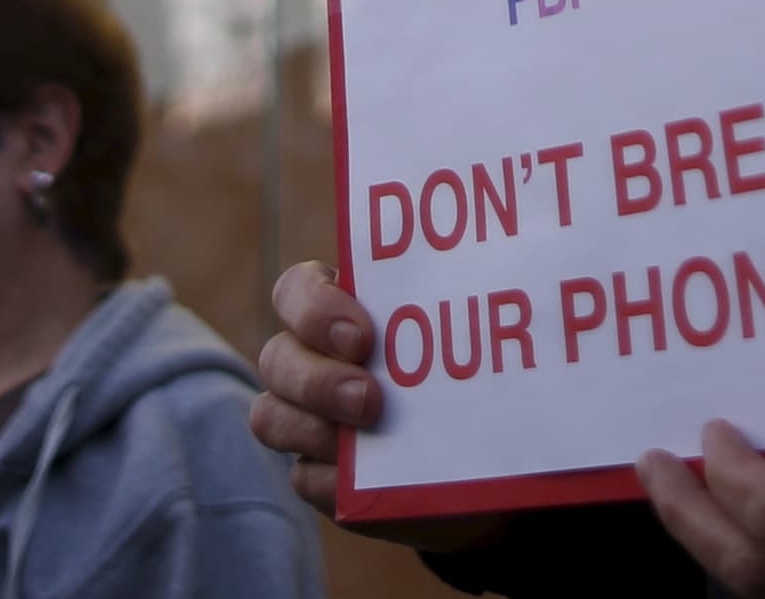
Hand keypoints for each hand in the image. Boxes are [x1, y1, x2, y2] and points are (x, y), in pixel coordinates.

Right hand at [248, 261, 497, 553]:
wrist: (483, 451)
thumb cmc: (468, 370)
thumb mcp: (467, 333)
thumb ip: (457, 311)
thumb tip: (493, 281)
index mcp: (338, 308)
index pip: (296, 290)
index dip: (314, 308)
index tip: (363, 336)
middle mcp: (310, 360)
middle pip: (277, 358)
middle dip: (318, 380)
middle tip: (369, 398)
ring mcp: (307, 420)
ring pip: (271, 417)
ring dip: (313, 428)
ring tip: (367, 437)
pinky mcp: (318, 475)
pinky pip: (303, 477)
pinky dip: (331, 480)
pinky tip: (364, 482)